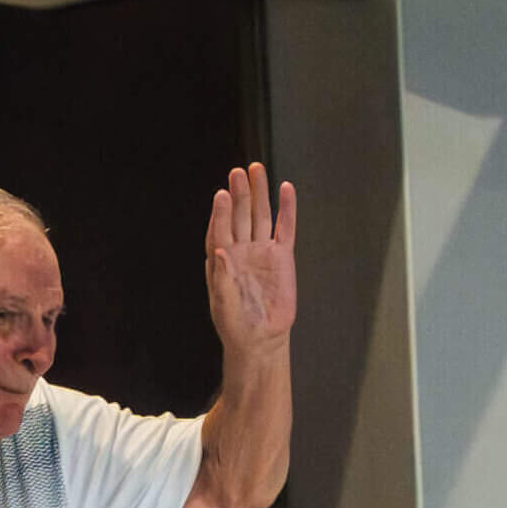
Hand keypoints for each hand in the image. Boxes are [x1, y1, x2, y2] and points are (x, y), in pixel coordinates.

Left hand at [205, 162, 296, 354]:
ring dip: (259, 193)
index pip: (220, 229)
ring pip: (260, 216)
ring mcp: (262, 251)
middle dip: (240, 193)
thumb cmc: (235, 324)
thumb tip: (219, 250)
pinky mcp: (282, 257)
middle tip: (238, 171)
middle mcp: (241, 250)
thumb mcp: (223, 304)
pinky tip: (286, 189)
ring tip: (256, 169)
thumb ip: (221, 277)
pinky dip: (287, 209)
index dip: (222, 213)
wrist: (261, 338)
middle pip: (240, 216)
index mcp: (221, 260)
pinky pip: (285, 228)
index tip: (222, 195)